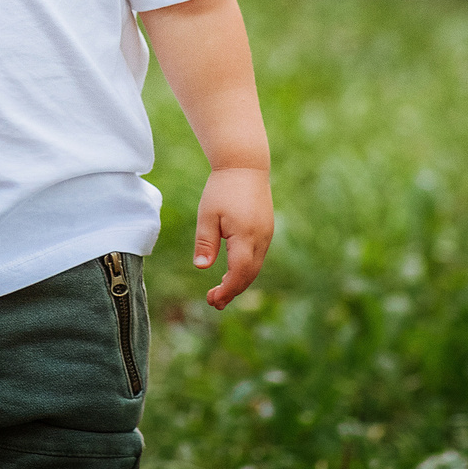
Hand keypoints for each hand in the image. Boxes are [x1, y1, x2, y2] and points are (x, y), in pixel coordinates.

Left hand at [192, 166, 273, 308]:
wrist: (245, 165)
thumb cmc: (222, 188)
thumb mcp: (208, 214)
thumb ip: (206, 242)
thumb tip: (201, 267)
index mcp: (246, 236)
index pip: (239, 272)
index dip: (228, 290)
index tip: (213, 300)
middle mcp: (261, 239)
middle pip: (249, 274)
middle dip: (232, 291)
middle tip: (213, 302)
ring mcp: (266, 235)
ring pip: (254, 267)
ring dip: (239, 282)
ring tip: (220, 292)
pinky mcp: (266, 230)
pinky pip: (257, 257)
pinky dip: (245, 269)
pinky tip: (231, 273)